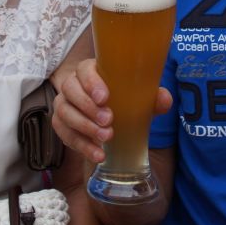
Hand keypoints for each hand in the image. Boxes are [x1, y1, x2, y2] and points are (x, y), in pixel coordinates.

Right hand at [52, 58, 171, 163]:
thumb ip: (152, 97)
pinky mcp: (61, 124)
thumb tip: (164, 99)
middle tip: (108, 121)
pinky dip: (81, 145)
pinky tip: (98, 154)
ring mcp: (64, 104)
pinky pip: (64, 134)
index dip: (91, 82)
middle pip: (70, 90)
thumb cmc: (124, 98)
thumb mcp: (139, 97)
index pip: (84, 70)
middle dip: (88, 107)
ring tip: (106, 139)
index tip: (104, 98)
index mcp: (91, 70)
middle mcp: (73, 84)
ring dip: (84, 127)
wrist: (110, 115)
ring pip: (64, 112)